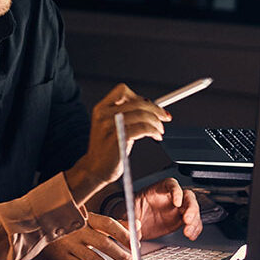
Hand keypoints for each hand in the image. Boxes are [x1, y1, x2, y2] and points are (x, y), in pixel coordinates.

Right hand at [32, 214, 133, 259]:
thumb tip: (137, 225)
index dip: (124, 234)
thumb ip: (113, 225)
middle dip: (122, 256)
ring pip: (94, 259)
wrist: (33, 231)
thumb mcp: (88, 221)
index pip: (108, 224)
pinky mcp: (62, 258)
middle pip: (104, 243)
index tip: (136, 244)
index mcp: (86, 218)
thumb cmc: (66, 228)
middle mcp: (78, 230)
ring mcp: (69, 245)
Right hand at [64, 83, 169, 201]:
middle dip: (156, 109)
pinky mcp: (118, 138)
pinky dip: (154, 131)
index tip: (150, 105)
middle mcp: (104, 114)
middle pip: (137, 103)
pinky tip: (156, 136)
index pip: (122, 90)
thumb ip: (126, 115)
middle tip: (164, 117)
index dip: (139, 96)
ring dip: (156, 122)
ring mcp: (110, 126)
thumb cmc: (106, 149)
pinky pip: (143, 128)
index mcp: (101, 108)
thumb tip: (150, 107)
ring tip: (159, 130)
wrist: (95, 169)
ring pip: (142, 115)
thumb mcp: (111, 126)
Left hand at [134, 178, 205, 240]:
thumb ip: (130, 219)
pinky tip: (191, 235)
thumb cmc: (130, 210)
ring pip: (193, 209)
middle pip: (187, 196)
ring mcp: (177, 209)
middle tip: (187, 219)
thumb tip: (135, 228)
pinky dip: (195, 229)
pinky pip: (193, 223)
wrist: (132, 223)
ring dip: (194, 220)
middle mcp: (170, 198)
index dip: (176, 191)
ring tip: (188, 232)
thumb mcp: (126, 212)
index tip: (177, 202)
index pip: (171, 184)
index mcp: (157, 190)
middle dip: (191, 207)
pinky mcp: (180, 220)